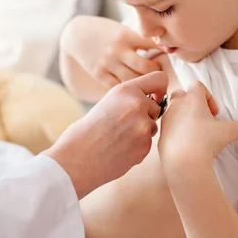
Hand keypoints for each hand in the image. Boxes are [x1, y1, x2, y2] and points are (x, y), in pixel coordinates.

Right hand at [43, 71, 167, 198]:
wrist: (77, 158)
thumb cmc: (88, 131)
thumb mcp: (108, 102)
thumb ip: (130, 98)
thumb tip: (154, 101)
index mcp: (126, 90)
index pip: (159, 79)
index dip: (160, 89)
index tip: (155, 98)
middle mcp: (138, 104)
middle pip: (156, 108)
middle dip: (145, 117)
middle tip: (123, 126)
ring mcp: (143, 125)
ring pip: (152, 127)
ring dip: (141, 133)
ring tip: (117, 139)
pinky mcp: (145, 145)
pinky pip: (147, 144)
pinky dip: (137, 148)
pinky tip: (119, 150)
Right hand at [61, 16, 160, 87]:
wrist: (76, 34)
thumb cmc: (105, 31)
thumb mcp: (122, 29)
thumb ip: (139, 40)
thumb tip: (163, 48)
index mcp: (126, 36)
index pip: (152, 45)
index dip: (163, 51)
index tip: (168, 54)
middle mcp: (118, 50)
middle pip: (145, 67)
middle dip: (156, 72)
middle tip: (159, 72)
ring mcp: (108, 64)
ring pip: (133, 80)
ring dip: (144, 83)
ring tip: (149, 82)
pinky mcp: (99, 74)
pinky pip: (118, 86)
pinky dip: (128, 89)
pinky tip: (134, 88)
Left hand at [158, 81, 237, 169]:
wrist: (183, 162)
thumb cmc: (205, 141)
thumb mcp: (229, 133)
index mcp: (191, 99)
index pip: (197, 85)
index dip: (208, 96)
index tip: (213, 113)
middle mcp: (176, 105)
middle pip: (181, 94)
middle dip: (192, 104)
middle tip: (202, 120)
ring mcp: (166, 120)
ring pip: (174, 111)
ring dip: (184, 119)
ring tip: (195, 134)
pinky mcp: (160, 134)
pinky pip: (169, 128)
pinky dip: (177, 133)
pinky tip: (187, 145)